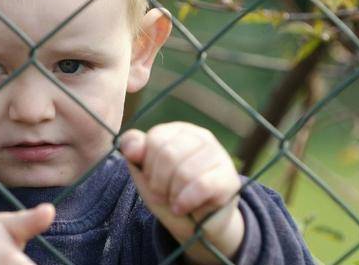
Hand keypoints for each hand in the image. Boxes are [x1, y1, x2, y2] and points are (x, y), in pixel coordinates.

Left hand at [120, 122, 244, 263]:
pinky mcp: (229, 178)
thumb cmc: (170, 194)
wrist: (197, 226)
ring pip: (184, 172)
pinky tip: (182, 208)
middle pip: (168, 154)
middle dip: (158, 182)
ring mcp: (218, 155)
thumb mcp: (144, 173)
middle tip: (161, 194)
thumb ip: (133, 153)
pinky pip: (201, 186)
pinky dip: (185, 201)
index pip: (155, 138)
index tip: (150, 178)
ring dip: (172, 194)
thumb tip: (129, 147)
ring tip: (174, 202)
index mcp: (178, 131)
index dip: (147, 164)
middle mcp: (201, 137)